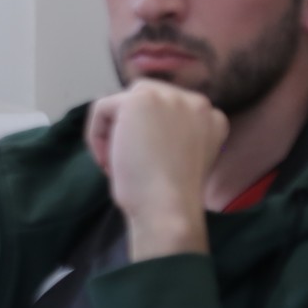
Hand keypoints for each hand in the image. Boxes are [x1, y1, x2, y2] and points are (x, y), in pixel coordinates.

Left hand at [86, 79, 227, 259]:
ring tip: (115, 162)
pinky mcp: (141, 99)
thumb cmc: (171, 198)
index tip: (146, 164)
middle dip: (128, 128)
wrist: (169, 210)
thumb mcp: (181, 159)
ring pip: (122, 103)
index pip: (167, 112)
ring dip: (113, 132)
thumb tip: (138, 126)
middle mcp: (196, 102)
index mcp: (211, 119)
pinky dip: (96, 135)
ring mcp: (170, 97)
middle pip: (145, 99)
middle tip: (126, 162)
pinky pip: (102, 108)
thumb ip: (171, 136)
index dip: (148, 137)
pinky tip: (107, 161)